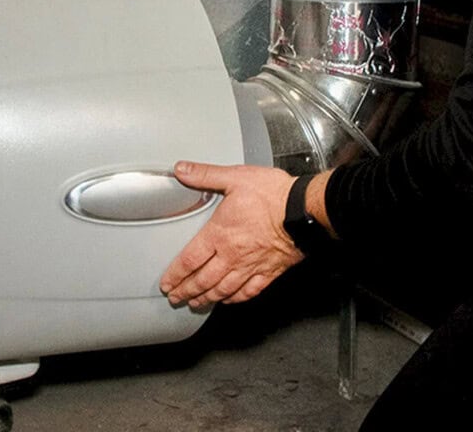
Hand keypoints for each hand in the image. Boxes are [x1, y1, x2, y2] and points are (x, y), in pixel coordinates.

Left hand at [160, 161, 304, 308]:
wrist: (304, 209)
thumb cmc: (273, 194)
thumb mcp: (236, 177)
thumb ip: (206, 175)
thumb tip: (181, 169)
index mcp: (220, 234)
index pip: (190, 260)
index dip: (176, 274)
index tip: (168, 283)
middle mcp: (232, 255)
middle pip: (203, 280)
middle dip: (187, 291)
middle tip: (176, 298)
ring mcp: (251, 266)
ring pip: (223, 289)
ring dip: (207, 298)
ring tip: (196, 303)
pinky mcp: (269, 271)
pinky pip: (249, 291)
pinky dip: (235, 298)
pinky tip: (229, 300)